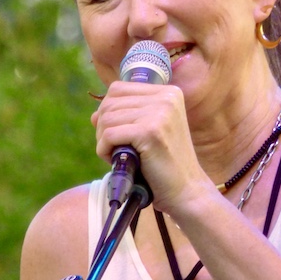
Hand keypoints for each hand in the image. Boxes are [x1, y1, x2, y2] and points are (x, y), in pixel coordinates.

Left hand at [91, 82, 210, 212]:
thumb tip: (94, 115)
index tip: (117, 134)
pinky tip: (116, 160)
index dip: (108, 112)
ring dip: (103, 141)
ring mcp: (160, 113)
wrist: (185, 190)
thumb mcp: (149, 132)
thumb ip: (125, 117)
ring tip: (118, 155)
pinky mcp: (151, 131)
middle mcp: (166, 97)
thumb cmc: (165, 164)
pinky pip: (110, 135)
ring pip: (106, 118)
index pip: (118, 89)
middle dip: (103, 128)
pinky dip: (104, 150)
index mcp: (168, 93)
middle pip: (110, 103)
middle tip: (115, 149)